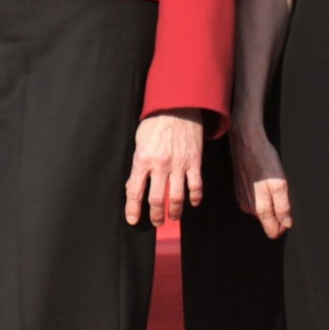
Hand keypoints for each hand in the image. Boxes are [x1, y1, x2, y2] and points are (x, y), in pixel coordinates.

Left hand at [124, 110, 205, 227]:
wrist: (178, 107)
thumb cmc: (155, 124)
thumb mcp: (139, 143)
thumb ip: (137, 166)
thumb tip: (132, 187)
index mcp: (142, 160)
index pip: (135, 191)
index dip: (133, 209)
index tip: (133, 220)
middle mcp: (160, 165)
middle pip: (157, 200)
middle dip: (156, 216)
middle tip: (156, 223)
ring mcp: (179, 165)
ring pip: (177, 197)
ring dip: (175, 211)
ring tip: (173, 217)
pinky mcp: (194, 162)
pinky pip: (196, 186)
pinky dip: (195, 198)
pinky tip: (192, 203)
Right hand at [229, 112, 291, 238]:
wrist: (246, 143)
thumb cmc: (264, 161)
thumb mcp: (280, 185)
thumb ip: (283, 207)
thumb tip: (286, 224)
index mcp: (259, 208)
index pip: (272, 231)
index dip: (283, 224)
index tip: (288, 211)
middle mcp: (249, 207)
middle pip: (267, 220)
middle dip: (277, 210)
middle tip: (280, 191)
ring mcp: (242, 199)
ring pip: (261, 209)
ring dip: (269, 200)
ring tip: (271, 183)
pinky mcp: (240, 190)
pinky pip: (254, 199)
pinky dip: (261, 192)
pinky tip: (263, 179)